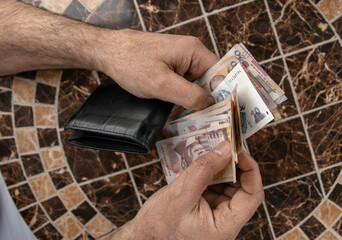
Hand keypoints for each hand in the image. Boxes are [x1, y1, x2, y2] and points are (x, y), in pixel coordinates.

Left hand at [94, 29, 218, 109]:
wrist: (108, 52)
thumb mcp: (161, 84)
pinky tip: (180, 111)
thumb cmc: (131, 63)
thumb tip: (210, 104)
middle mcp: (191, 53)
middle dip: (207, 101)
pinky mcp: (171, 66)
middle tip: (207, 124)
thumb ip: (189, 95)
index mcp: (194, 51)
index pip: (220, 74)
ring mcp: (180, 60)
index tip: (223, 115)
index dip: (223, 94)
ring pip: (196, 84)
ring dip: (193, 100)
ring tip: (195, 121)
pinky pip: (184, 84)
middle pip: (209, 80)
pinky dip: (183, 97)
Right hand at [108, 141, 263, 239]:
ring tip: (211, 152)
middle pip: (241, 189)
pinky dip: (210, 174)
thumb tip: (225, 149)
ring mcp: (215, 215)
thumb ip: (204, 170)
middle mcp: (224, 222)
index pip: (252, 196)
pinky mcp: (205, 209)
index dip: (250, 170)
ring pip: (227, 186)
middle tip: (224, 146)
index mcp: (225, 226)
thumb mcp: (181, 194)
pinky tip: (202, 163)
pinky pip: (214, 188)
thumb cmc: (159, 225)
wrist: (143, 236)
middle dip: (234, 166)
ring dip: (221, 169)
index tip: (239, 151)